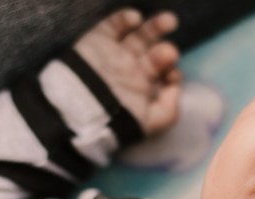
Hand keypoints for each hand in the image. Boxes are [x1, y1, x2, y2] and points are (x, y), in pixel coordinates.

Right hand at [73, 9, 181, 134]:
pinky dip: (124, 19)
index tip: (171, 75)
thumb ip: (170, 108)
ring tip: (170, 21)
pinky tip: (136, 19)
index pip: (164, 73)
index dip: (172, 71)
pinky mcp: (98, 41)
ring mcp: (116, 54)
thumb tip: (176, 87)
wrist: (79, 112)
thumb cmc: (117, 121)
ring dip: (155, 27)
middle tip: (170, 52)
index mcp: (144, 87)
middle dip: (166, 50)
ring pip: (139, 35)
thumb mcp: (150, 124)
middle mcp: (132, 68)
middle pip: (154, 52)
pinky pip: (112, 25)